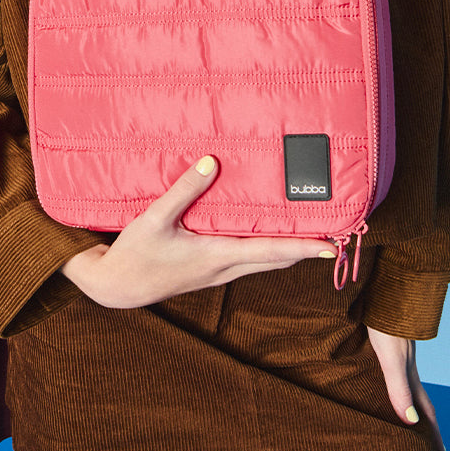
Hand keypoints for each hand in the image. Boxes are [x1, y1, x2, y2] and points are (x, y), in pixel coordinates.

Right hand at [60, 156, 335, 307]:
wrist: (116, 287)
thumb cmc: (134, 253)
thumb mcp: (155, 218)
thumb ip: (184, 189)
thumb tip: (210, 163)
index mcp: (216, 256)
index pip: (269, 251)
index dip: (303, 247)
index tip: (332, 245)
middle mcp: (223, 269)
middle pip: (275, 259)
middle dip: (304, 249)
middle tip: (333, 235)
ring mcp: (216, 274)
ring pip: (262, 262)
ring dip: (286, 250)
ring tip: (307, 233)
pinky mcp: (208, 273)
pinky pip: (246, 262)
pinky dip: (264, 250)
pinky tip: (262, 237)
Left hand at [367, 326, 445, 450]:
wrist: (385, 289)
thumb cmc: (385, 324)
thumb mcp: (391, 359)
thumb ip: (398, 387)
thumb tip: (411, 423)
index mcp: (409, 374)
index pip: (424, 410)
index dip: (431, 433)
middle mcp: (406, 365)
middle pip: (418, 398)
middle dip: (423, 421)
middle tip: (426, 442)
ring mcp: (398, 351)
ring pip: (405, 382)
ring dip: (408, 400)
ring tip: (405, 413)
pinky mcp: (386, 339)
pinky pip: (392, 367)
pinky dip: (392, 380)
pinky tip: (379, 377)